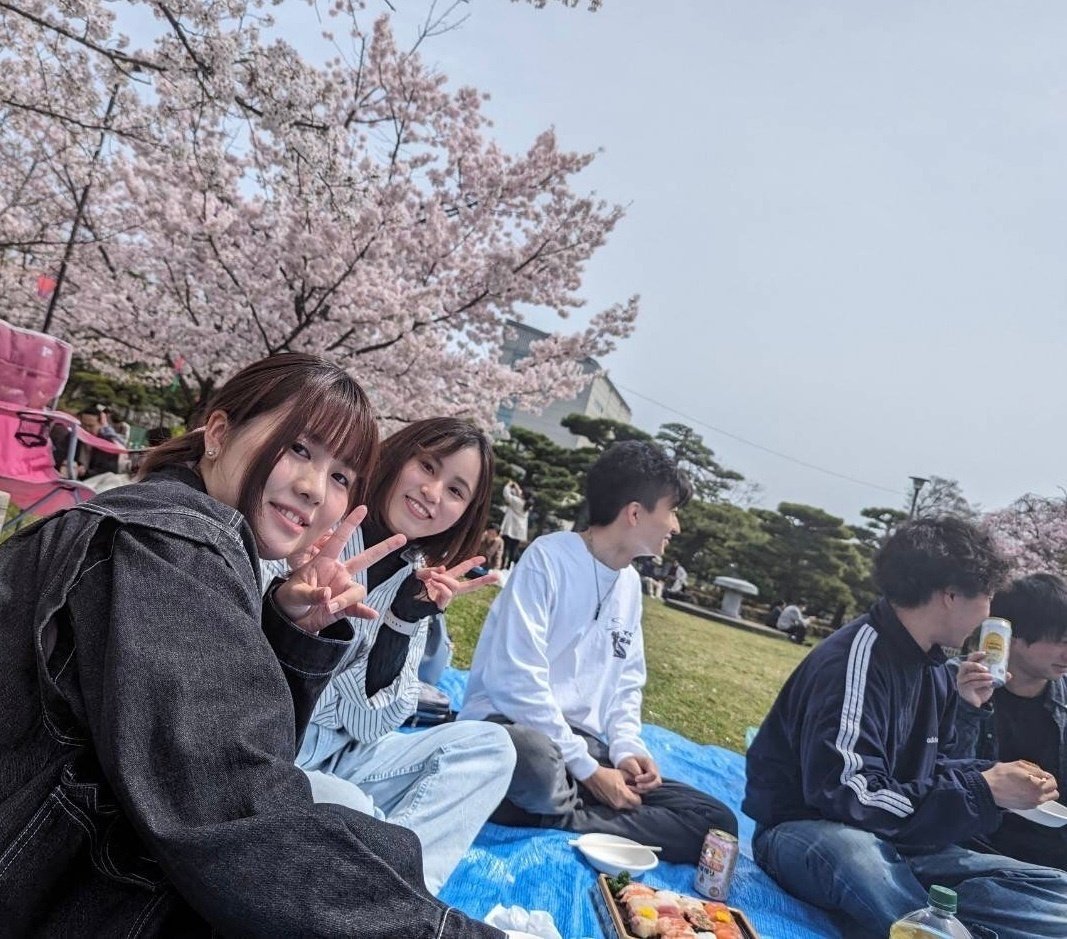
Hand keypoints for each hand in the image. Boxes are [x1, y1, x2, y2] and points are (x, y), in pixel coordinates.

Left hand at [274, 506, 406, 632]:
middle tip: (402, 538)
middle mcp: (338, 573)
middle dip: (384, 548)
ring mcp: (343, 589)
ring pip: (357, 590)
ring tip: (328, 608)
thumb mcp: (295, 593)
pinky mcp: (345, 607)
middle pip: (366, 559)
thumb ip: (312, 593)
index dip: (350, 524)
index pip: (339, 539)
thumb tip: (329, 596)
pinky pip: (358, 608)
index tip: (362, 508)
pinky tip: (371, 614)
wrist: (292, 620)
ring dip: (345, 599)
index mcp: (324, 562)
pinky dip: (364, 612)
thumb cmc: (290, 599)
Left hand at [416, 555, 498, 609]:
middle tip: (497, 576)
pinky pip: (447, 593)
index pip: (460, 571)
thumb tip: (442, 569)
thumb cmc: (408, 590)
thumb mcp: (417, 575)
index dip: (470, 564)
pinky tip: (435, 583)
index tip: (483, 559)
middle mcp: (447, 589)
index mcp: (443, 580)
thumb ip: (429, 570)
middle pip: (468, 585)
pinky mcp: (441, 605)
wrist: (401, 605)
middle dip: (482, 580)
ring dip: (445, 580)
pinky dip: (442, 586)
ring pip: (454, 587)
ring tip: (433, 578)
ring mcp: (444, 598)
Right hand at [580, 766, 641, 809]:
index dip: (638, 796)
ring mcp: (613, 805)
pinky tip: (616, 793)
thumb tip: (640, 784)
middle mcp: (619, 803)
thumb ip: (633, 780)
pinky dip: (619, 801)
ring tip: (622, 792)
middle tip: (630, 792)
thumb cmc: (609, 774)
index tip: (635, 790)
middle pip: (632, 806)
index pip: (638, 802)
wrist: (593, 777)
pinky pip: (618, 806)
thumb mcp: (623, 774)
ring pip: (625, 807)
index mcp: (624, 795)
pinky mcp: (608, 805)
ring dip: (626, 801)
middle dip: (633, 800)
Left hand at [617, 755, 661, 793]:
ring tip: (633, 788)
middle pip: (657, 782)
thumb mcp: (628, 761)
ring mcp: (655, 778)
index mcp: (650, 763)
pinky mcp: (651, 784)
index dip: (645, 778)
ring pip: (654, 788)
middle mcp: (655, 771)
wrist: (629, 765)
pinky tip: (634, 789)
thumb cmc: (628, 762)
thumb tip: (638, 774)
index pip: (653, 774)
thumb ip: (633, 766)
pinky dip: (642, 791)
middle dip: (647, 786)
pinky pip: (649, 790)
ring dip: (644, 790)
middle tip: (637, 786)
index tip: (636, 779)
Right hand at [957, 651, 999, 707]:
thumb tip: (1009, 674)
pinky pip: (972, 684)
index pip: (969, 658)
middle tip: (986, 668)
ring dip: (982, 675)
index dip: (976, 655)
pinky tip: (989, 683)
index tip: (985, 653)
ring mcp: (962, 681)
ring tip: (991, 677)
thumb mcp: (989, 681)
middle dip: (975, 665)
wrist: (975, 703)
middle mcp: (962, 673)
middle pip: (965, 665)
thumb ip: (997, 677)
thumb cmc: (980, 689)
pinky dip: (982, 683)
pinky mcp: (964, 688)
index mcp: (968, 669)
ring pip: (970, 675)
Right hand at [982, 760, 1058, 809]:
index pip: (1051, 779)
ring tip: (1033, 787)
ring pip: (1049, 798)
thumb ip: (1032, 767)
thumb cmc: (999, 776)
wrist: (988, 789)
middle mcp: (1038, 794)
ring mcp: (1033, 802)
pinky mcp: (1027, 807)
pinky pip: (1039, 802)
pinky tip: (1025, 792)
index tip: (1040, 774)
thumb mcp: (1016, 765)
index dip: (1045, 775)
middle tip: (1039, 780)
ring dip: (1045, 792)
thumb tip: (1041, 772)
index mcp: (1036, 782)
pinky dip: (1036, 797)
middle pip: (1054, 791)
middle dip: (1048, 784)